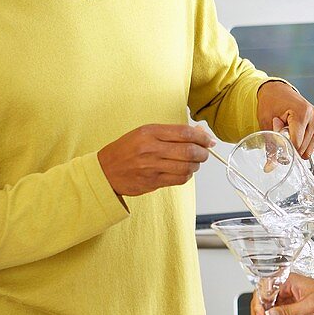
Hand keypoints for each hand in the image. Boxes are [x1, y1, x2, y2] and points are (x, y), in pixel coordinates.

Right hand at [97, 124, 213, 196]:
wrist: (105, 171)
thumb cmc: (125, 150)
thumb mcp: (145, 133)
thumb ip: (171, 133)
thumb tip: (198, 133)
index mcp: (149, 132)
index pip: (184, 132)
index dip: (201, 137)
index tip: (208, 140)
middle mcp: (151, 149)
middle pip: (189, 151)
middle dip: (203, 152)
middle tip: (205, 152)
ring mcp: (152, 167)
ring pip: (187, 167)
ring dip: (196, 165)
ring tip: (195, 162)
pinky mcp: (153, 182)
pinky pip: (179, 179)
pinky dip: (187, 175)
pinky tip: (185, 171)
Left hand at [256, 81, 313, 157]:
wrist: (278, 91)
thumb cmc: (271, 104)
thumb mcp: (266, 123)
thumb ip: (271, 147)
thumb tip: (269, 168)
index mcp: (302, 113)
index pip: (296, 145)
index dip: (284, 145)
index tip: (278, 132)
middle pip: (303, 151)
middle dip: (291, 146)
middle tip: (285, 130)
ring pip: (311, 152)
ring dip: (300, 146)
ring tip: (293, 130)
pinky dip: (310, 145)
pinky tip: (303, 134)